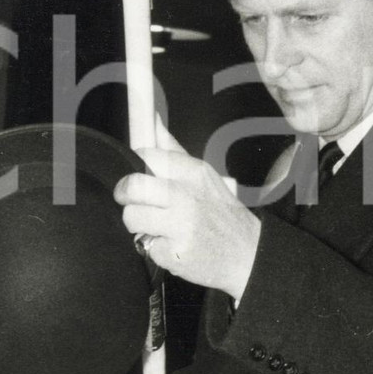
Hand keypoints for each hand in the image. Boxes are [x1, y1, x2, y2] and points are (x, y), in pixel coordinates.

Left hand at [114, 120, 260, 299]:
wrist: (247, 253)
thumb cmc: (221, 213)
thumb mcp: (204, 176)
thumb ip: (172, 151)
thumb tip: (153, 120)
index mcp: (194, 172)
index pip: (146, 156)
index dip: (134, 165)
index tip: (138, 174)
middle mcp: (186, 196)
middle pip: (132, 186)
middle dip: (125, 195)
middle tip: (134, 201)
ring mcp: (180, 226)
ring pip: (131, 217)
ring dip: (139, 225)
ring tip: (158, 226)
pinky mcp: (174, 253)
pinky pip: (144, 246)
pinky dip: (154, 248)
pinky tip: (172, 245)